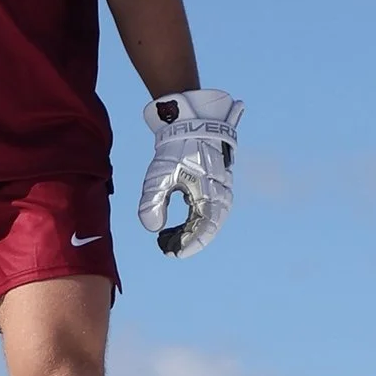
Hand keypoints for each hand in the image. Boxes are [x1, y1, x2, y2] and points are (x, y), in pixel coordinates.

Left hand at [138, 89, 242, 253]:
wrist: (191, 123)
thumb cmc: (176, 148)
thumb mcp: (158, 175)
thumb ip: (153, 203)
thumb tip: (153, 229)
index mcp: (210, 195)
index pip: (203, 231)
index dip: (187, 245)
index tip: (169, 251)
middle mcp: (221, 195)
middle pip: (208, 228)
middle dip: (188, 240)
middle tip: (165, 244)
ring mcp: (221, 189)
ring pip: (210, 220)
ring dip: (192, 231)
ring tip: (170, 236)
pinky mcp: (217, 183)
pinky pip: (210, 209)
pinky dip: (195, 220)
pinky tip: (180, 222)